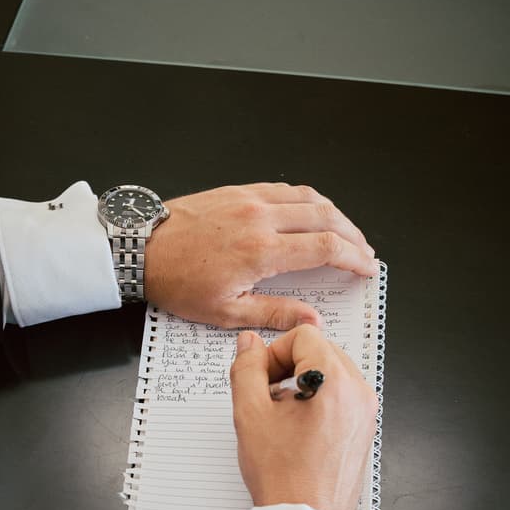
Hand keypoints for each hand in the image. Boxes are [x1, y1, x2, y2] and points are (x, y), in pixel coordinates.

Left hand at [145, 183, 378, 329]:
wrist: (142, 249)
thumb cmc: (177, 281)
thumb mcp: (224, 312)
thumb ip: (273, 314)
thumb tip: (309, 320)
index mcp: (261, 251)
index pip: (326, 248)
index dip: (354, 258)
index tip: (367, 267)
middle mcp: (261, 218)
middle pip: (326, 217)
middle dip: (353, 235)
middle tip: (364, 251)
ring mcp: (250, 199)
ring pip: (309, 197)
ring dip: (335, 214)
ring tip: (346, 232)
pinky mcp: (238, 190)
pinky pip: (285, 189)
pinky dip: (308, 200)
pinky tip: (312, 212)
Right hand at [230, 324, 377, 509]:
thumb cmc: (282, 475)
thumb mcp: (250, 414)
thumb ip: (247, 369)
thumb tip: (249, 343)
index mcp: (334, 381)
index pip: (303, 335)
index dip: (274, 352)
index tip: (260, 379)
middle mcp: (358, 392)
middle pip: (320, 349)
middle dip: (288, 365)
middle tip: (265, 395)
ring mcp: (365, 412)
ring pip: (330, 372)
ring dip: (302, 382)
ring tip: (280, 415)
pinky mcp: (364, 430)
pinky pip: (341, 396)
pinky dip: (317, 400)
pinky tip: (297, 429)